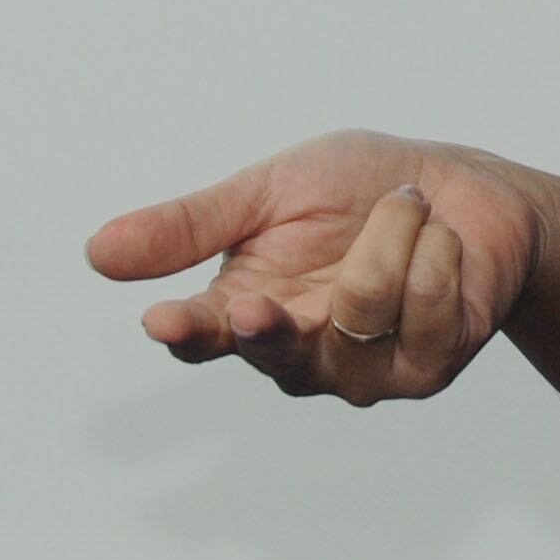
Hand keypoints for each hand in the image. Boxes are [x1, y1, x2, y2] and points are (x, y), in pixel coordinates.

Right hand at [86, 131, 537, 406]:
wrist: (462, 188)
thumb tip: (97, 251)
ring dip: (392, 230)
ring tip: (402, 206)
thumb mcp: (269, 191)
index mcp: (250, 309)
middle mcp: (302, 354)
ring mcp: (365, 371)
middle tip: (258, 306)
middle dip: (271, 327)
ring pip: (365, 308)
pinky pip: (427, 303)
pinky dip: (434, 246)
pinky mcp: (427, 367)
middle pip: (274, 356)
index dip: (186, 332)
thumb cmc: (356, 188)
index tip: (164, 322)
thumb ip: (192, 225)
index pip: (205, 336)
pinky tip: (440, 239)